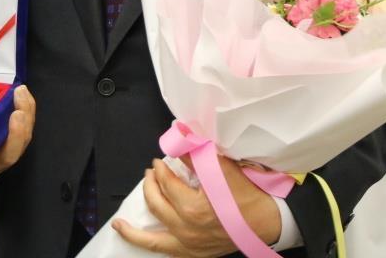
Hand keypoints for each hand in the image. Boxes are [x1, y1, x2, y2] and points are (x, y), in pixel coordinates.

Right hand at [0, 84, 34, 180]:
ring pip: (27, 126)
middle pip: (24, 134)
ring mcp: (17, 145)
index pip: (11, 151)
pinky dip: (27, 105)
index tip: (15, 114)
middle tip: (18, 92)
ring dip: (27, 106)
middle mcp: (10, 153)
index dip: (16, 134)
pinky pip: (27, 120)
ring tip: (21, 88)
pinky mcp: (19, 135)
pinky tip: (22, 91)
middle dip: (24, 112)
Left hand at [112, 155, 280, 256]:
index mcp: (193, 207)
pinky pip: (165, 252)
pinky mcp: (194, 254)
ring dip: (133, 230)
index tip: (159, 162)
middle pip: (156, 204)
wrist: (266, 222)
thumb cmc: (247, 196)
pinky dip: (149, 247)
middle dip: (150, 186)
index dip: (160, 169)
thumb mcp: (222, 170)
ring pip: (152, 240)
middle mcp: (187, 229)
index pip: (166, 183)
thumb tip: (178, 140)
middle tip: (150, 174)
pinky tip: (138, 241)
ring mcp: (189, 245)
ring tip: (119, 224)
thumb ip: (196, 156)